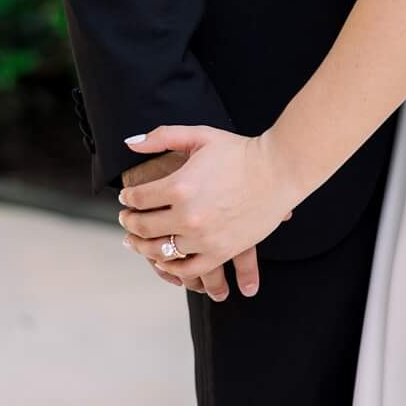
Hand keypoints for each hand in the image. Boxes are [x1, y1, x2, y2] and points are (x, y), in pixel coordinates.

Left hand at [117, 124, 301, 286]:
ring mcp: (204, 238)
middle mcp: (188, 216)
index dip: (127, 197)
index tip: (126, 197)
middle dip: (129, 223)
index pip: (137, 197)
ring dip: (143, 247)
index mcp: (178, 186)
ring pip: (160, 251)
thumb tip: (130, 143)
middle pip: (144, 227)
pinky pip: (187, 270)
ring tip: (138, 242)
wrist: (279, 171)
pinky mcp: (221, 252)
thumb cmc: (240, 151)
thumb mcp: (199, 135)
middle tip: (126, 220)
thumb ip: (162, 136)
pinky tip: (165, 261)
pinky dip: (171, 269)